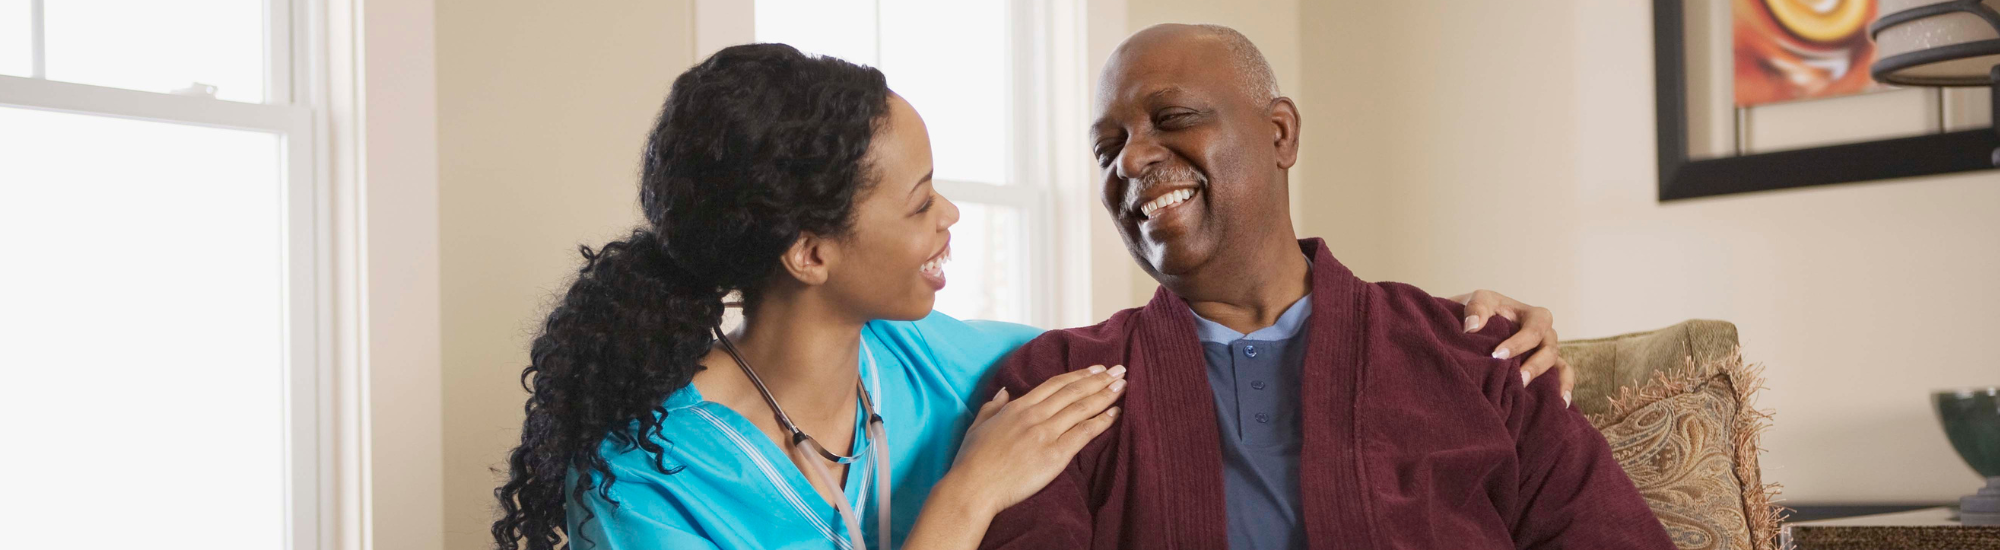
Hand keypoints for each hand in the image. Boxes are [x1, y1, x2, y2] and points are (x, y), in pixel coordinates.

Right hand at [941, 365, 1124, 516]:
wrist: (973, 488)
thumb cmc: (971, 460)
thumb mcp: (978, 424)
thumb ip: (994, 405)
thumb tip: (1005, 391)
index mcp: (1018, 407)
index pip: (1055, 384)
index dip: (1079, 375)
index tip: (1097, 368)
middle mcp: (1035, 415)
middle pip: (1074, 391)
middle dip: (1100, 380)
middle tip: (1120, 370)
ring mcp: (1046, 434)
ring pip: (1082, 408)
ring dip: (1106, 395)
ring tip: (1123, 386)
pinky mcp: (1054, 455)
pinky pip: (1084, 434)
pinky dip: (1102, 422)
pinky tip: (1116, 414)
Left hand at [1450, 290, 1572, 405]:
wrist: (1479, 323)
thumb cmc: (1484, 311)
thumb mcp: (1479, 300)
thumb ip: (1476, 308)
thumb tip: (1472, 327)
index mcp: (1534, 316)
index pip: (1534, 330)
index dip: (1518, 343)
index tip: (1497, 355)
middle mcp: (1546, 334)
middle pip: (1548, 350)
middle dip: (1533, 365)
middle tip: (1517, 379)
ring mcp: (1548, 351)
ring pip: (1558, 365)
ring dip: (1550, 380)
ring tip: (1540, 395)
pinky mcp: (1547, 367)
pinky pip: (1563, 375)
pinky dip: (1565, 387)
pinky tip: (1560, 403)